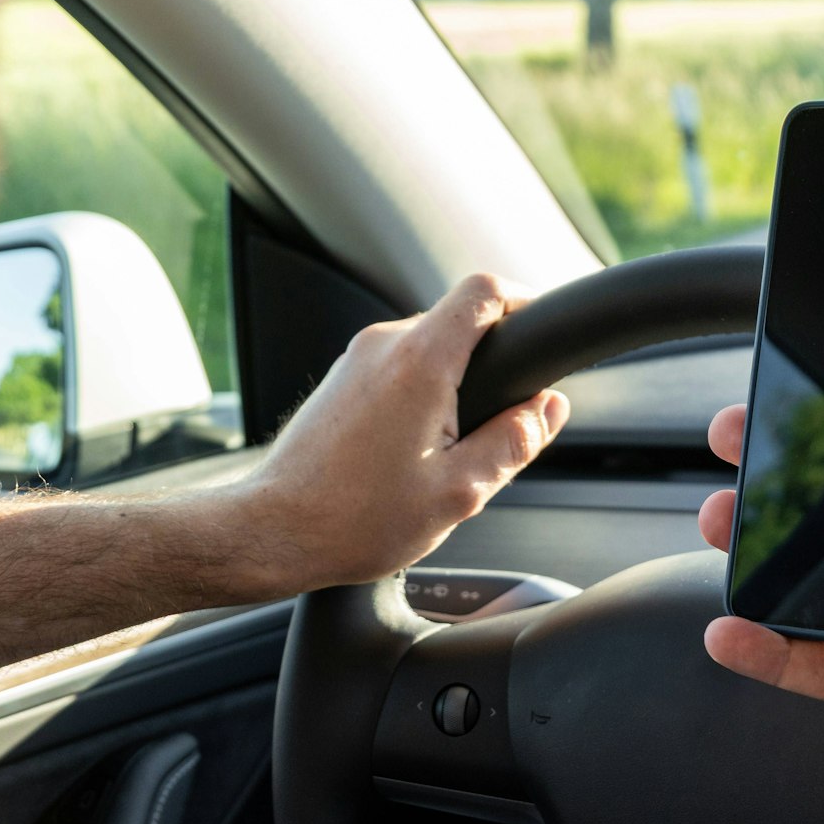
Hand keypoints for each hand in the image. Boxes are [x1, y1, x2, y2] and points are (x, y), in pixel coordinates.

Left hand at [244, 273, 569, 593]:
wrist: (273, 532)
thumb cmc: (355, 519)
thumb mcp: (460, 491)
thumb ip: (514, 441)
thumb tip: (549, 408)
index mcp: (420, 361)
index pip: (485, 290)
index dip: (524, 301)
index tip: (541, 334)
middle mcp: (384, 345)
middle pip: (459, 323)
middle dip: (490, 367)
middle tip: (494, 429)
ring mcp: (356, 360)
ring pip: (429, 351)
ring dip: (452, 389)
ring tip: (444, 456)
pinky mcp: (341, 381)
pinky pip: (398, 370)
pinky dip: (420, 399)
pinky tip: (410, 457)